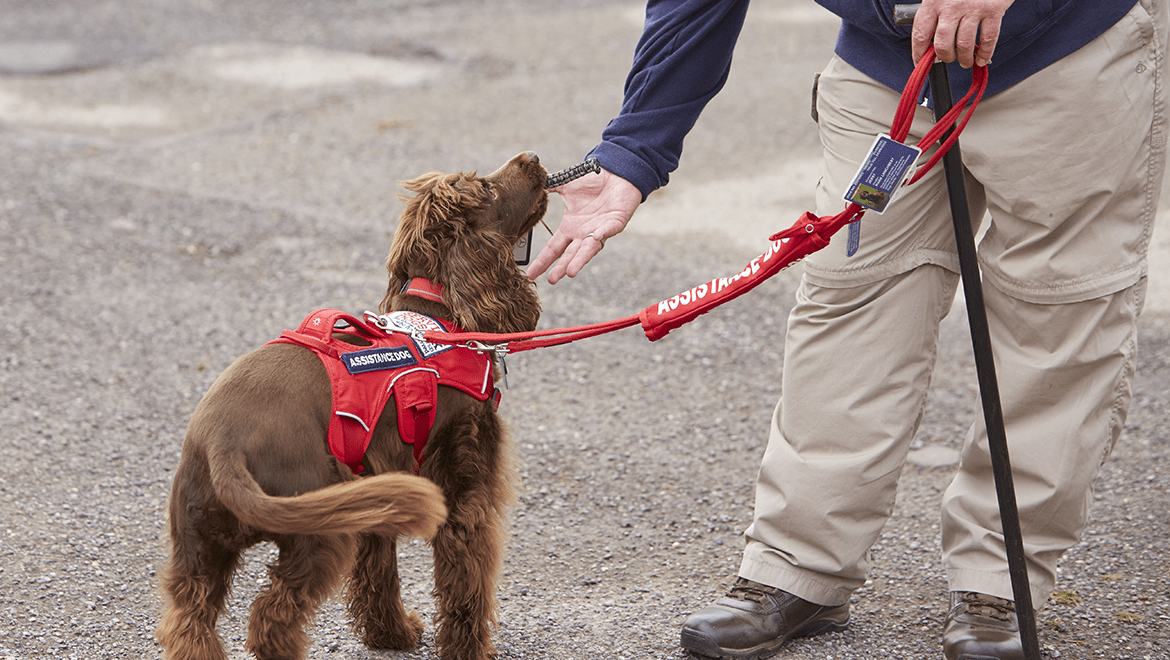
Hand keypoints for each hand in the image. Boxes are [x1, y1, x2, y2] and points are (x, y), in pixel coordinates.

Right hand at [526, 167, 640, 283]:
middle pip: (569, 255)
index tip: (531, 274)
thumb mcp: (566, 187)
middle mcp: (583, 234)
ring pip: (588, 249)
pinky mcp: (615, 223)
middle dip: (560, 267)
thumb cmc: (593, 182)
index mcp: (570, 227)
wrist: (616, 174)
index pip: (554, 248)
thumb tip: (535, 187)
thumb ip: (550, 189)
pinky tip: (595, 237)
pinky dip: (602, 234)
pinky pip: (608, 230)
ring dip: (579, 260)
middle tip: (552, 280)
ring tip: (570, 272)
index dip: (543, 261)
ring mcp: (599, 230)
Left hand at [911, 0, 1013, 67]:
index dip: (919, 54)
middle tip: (948, 59)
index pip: (920, 35)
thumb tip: (929, 43)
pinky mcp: (993, 9)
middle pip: (942, 44)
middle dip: (945, 57)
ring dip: (964, 59)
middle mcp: (951, 6)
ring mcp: (972, 8)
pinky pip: (988, 38)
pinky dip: (985, 53)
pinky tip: (981, 59)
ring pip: (964, 45)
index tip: (921, 63)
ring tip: (965, 61)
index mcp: (933, 2)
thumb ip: (934, 14)